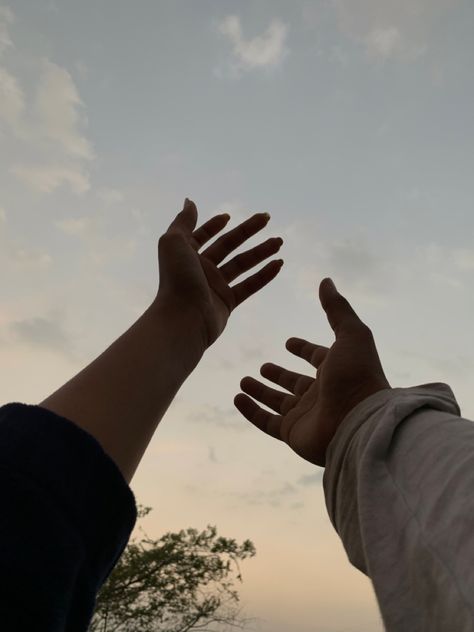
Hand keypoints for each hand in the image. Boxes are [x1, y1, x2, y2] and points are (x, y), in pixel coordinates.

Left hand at [157, 198, 283, 349]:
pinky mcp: (227, 302)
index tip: (228, 216)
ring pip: (242, 264)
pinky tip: (278, 264)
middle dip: (247, 231)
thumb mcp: (174, 242)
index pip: (202, 236)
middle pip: (228, 245)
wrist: (183, 318)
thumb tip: (190, 201)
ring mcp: (215, 286)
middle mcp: (201, 269)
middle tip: (267, 218)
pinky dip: (264, 275)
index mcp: (187, 254)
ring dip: (261, 251)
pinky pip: (250, 286)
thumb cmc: (176, 278)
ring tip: (279, 241)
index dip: (213, 225)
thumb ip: (183, 221)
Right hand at [234, 278, 390, 465]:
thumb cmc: (358, 376)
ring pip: (278, 401)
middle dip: (279, 374)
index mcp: (336, 370)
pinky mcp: (293, 432)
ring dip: (261, 391)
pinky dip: (251, 411)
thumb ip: (337, 309)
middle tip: (263, 365)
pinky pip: (266, 421)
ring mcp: (306, 415)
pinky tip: (237, 398)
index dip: (304, 349)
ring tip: (243, 381)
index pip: (316, 357)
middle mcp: (321, 393)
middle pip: (295, 382)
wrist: (359, 423)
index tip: (289, 342)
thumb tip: (326, 281)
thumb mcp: (351, 334)